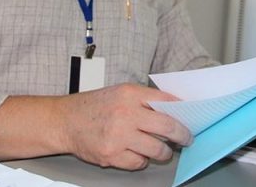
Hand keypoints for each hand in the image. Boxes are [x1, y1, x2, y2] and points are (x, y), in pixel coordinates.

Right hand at [58, 83, 192, 169]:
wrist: (65, 121)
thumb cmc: (95, 106)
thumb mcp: (120, 93)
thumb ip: (144, 99)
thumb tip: (175, 109)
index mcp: (129, 94)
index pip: (166, 101)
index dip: (183, 111)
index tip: (190, 119)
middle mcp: (125, 113)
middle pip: (167, 126)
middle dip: (182, 135)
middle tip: (186, 139)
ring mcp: (118, 136)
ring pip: (157, 149)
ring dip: (163, 152)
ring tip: (162, 150)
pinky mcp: (111, 154)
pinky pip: (139, 162)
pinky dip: (141, 160)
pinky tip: (137, 153)